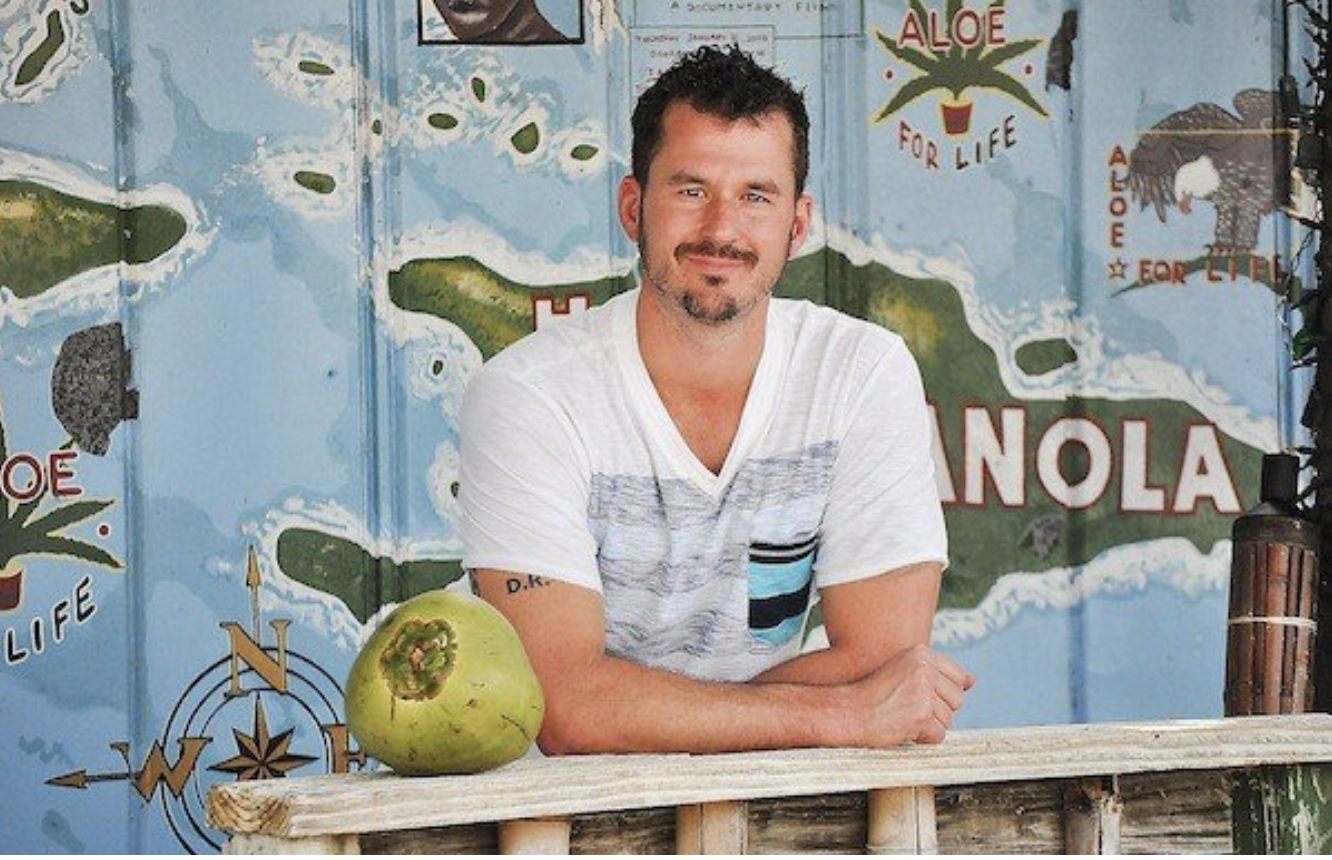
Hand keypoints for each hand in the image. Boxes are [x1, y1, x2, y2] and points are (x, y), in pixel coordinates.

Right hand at [844, 644, 974, 746]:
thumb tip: (971, 681)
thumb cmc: (874, 694)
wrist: (847, 712)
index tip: (920, 696)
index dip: (943, 693)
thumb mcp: (904, 670)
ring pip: (948, 719)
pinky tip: (903, 728)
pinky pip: (939, 735)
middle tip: (908, 708)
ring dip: (929, 724)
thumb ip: (937, 673)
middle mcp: (924, 669)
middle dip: (938, 710)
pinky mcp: (921, 715)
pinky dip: (923, 738)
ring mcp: (923, 692)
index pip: (959, 677)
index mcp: (921, 653)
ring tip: (903, 716)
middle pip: (957, 700)